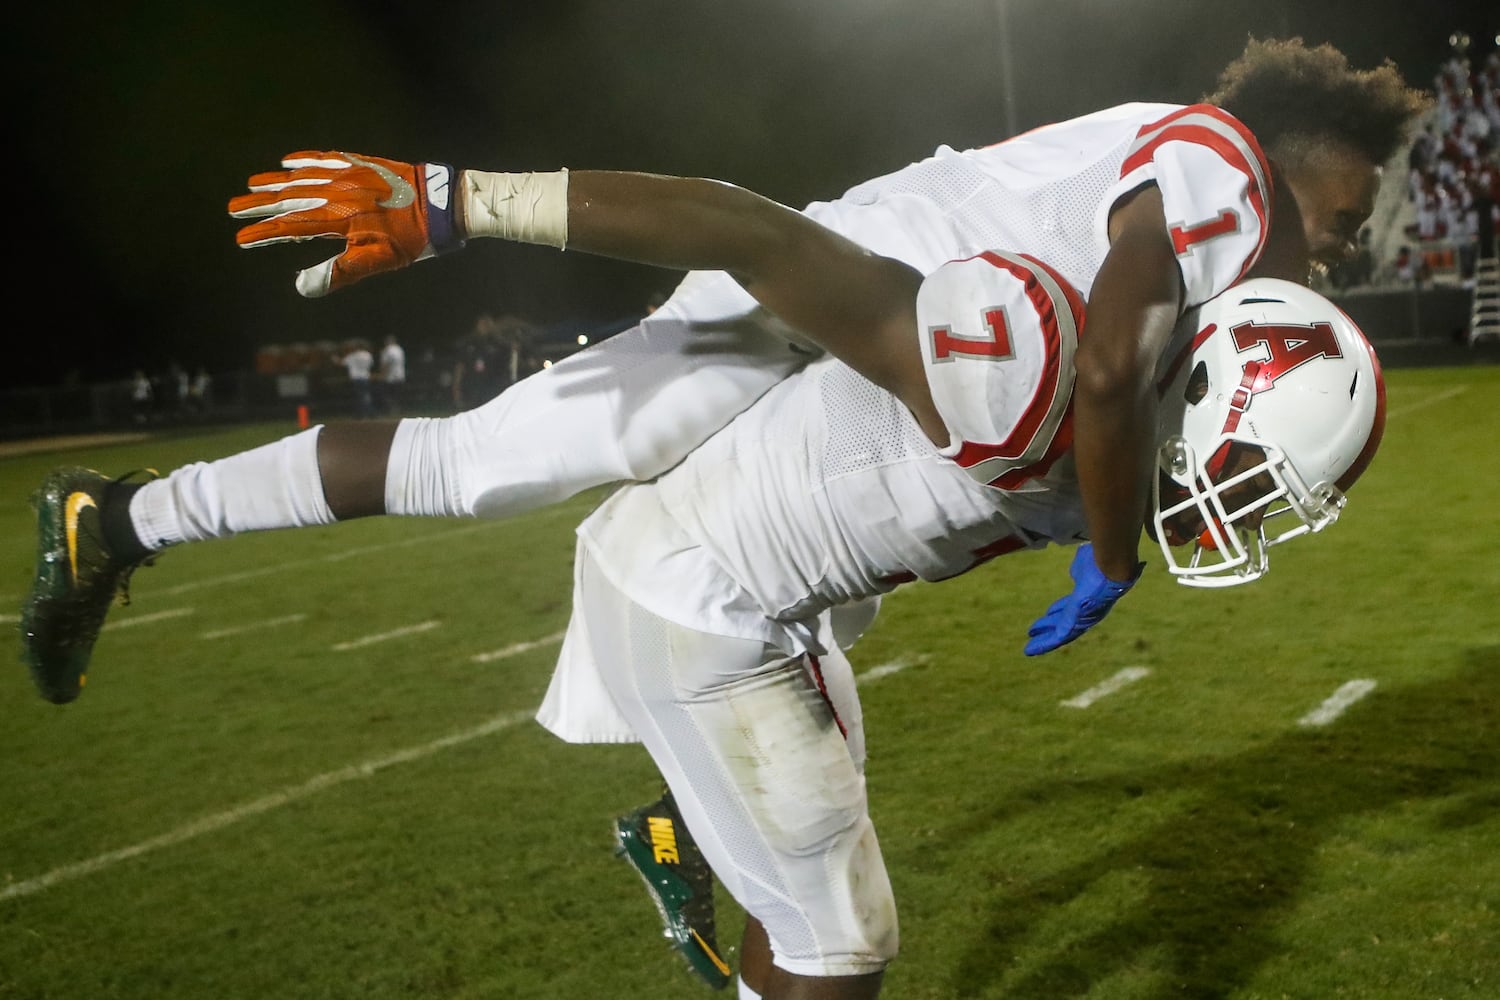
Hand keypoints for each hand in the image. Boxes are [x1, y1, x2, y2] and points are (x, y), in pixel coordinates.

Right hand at [228, 151, 462, 297]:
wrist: (443, 202)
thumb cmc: (413, 238)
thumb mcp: (379, 262)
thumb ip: (339, 272)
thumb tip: (302, 287)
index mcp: (337, 218)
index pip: (291, 226)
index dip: (264, 233)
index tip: (242, 238)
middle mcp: (337, 192)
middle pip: (290, 197)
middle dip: (259, 205)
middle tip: (232, 208)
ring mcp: (349, 174)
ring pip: (303, 176)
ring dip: (275, 181)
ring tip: (252, 184)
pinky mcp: (362, 164)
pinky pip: (325, 158)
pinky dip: (304, 160)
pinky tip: (290, 161)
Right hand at [1023, 543, 1142, 655]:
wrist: (1109, 566)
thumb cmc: (1099, 562)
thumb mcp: (1082, 566)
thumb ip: (1078, 571)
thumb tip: (1075, 572)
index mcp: (1088, 598)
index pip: (1069, 608)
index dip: (1057, 611)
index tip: (1046, 612)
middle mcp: (1087, 613)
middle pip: (1063, 624)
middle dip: (1048, 629)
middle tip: (1032, 633)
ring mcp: (1082, 620)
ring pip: (1059, 635)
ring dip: (1043, 641)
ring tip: (1029, 649)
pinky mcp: (1075, 623)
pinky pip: (1058, 637)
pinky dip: (1045, 644)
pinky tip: (1032, 649)